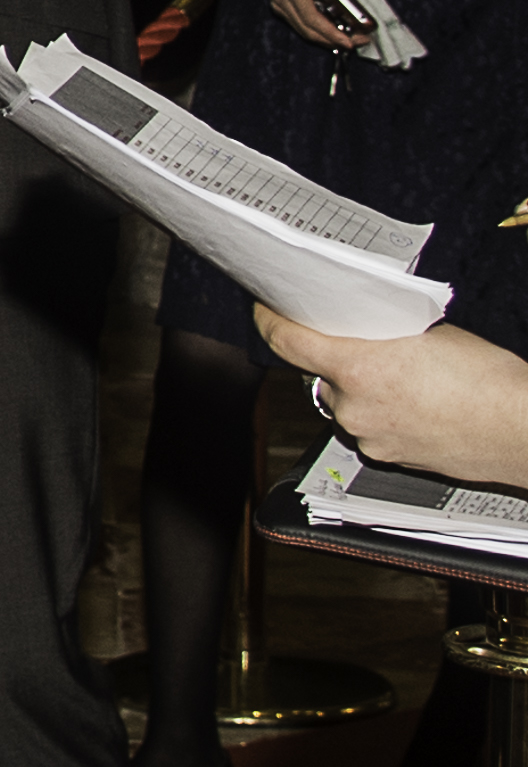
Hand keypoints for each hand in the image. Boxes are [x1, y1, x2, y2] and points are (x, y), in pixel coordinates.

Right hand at [251, 0, 363, 49]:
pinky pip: (301, 23)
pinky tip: (336, 30)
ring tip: (352, 39)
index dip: (330, 32)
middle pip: (306, 29)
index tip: (349, 41)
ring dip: (327, 38)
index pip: (310, 16)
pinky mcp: (281, 4)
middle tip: (359, 42)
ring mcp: (278, 3)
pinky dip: (319, 30)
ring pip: (303, 30)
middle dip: (333, 41)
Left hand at [258, 308, 527, 488]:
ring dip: (359, 389)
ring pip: (343, 403)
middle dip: (336, 359)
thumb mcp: (430, 335)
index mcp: (358, 367)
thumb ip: (382, 334)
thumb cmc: (489, 381)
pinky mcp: (384, 457)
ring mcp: (367, 435)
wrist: (523, 432)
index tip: (265, 309)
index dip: (268, 320)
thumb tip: (360, 332)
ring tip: (403, 380)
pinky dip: (379, 413)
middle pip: (319, 373)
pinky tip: (413, 407)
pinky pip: (366, 427)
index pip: (286, 341)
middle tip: (367, 346)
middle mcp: (353, 405)